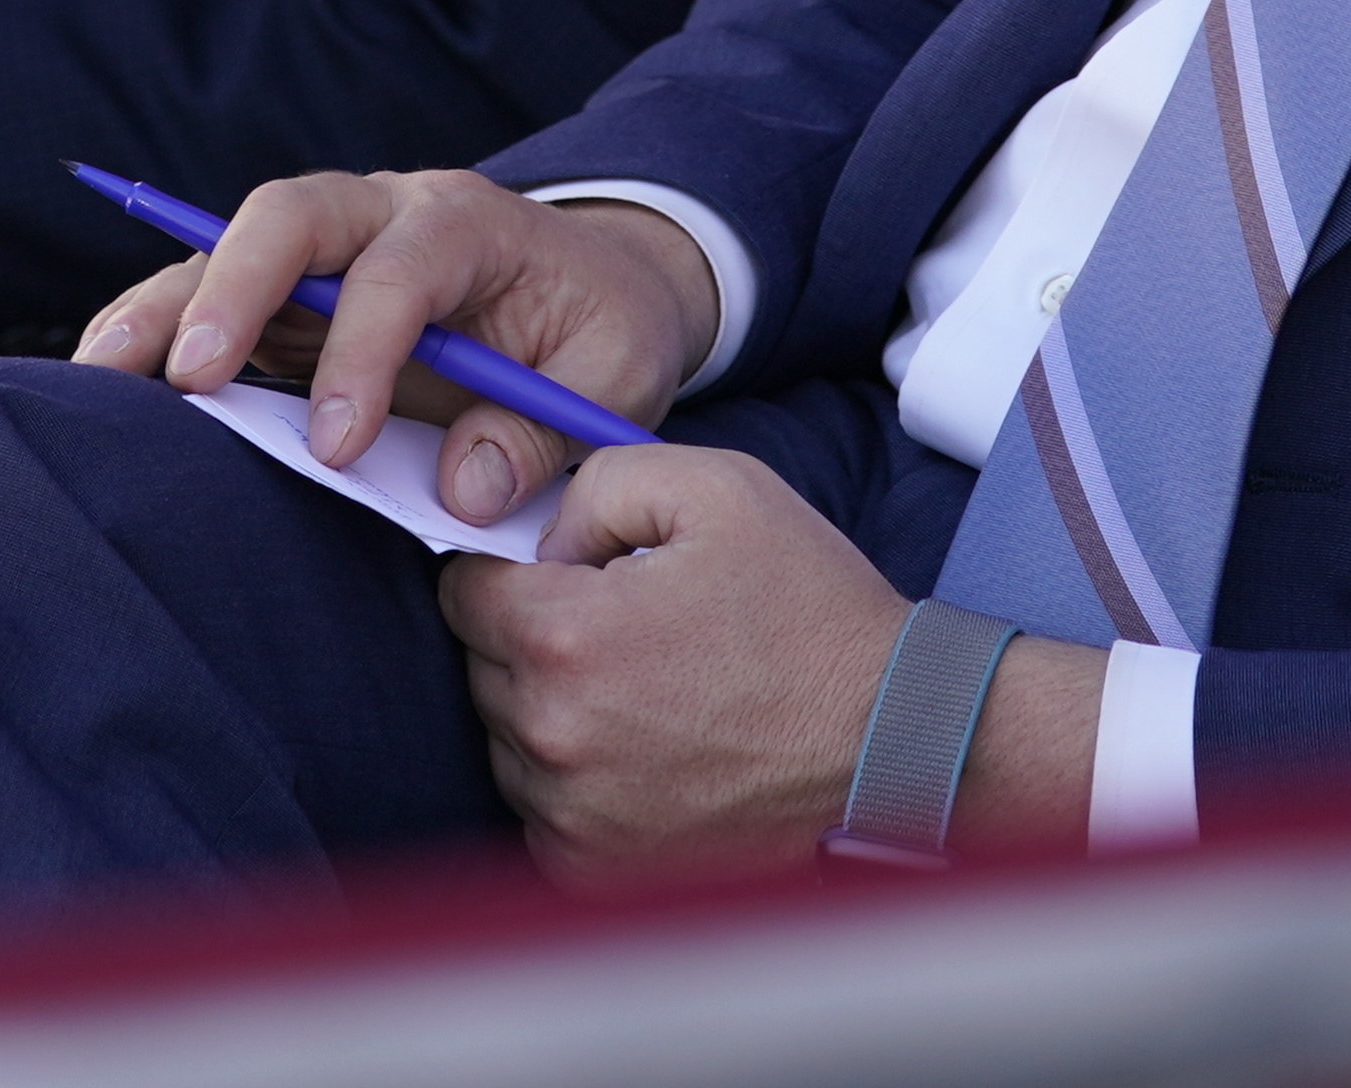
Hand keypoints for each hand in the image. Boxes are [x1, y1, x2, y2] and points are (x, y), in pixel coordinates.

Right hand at [76, 168, 715, 520]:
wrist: (597, 286)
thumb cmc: (602, 328)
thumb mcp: (615, 375)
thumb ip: (544, 431)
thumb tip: (461, 491)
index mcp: (471, 222)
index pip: (400, 269)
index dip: (362, 354)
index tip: (338, 448)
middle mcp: (383, 212)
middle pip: (290, 215)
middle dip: (234, 288)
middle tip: (190, 379)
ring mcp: (327, 248)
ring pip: (226, 250)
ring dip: (163, 309)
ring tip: (100, 379)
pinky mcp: (288, 295)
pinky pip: (209, 299)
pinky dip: (155, 335)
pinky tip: (108, 391)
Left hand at [447, 444, 1099, 884]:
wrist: (888, 734)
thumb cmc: (807, 607)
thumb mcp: (719, 487)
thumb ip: (600, 481)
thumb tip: (540, 535)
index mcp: (565, 635)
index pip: (462, 589)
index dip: (512, 567)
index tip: (569, 572)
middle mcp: (551, 734)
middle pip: (482, 664)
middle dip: (536, 635)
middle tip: (628, 625)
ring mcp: (571, 812)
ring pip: (507, 739)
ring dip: (554, 708)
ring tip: (650, 688)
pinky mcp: (594, 868)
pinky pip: (541, 808)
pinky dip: (578, 778)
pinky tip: (649, 747)